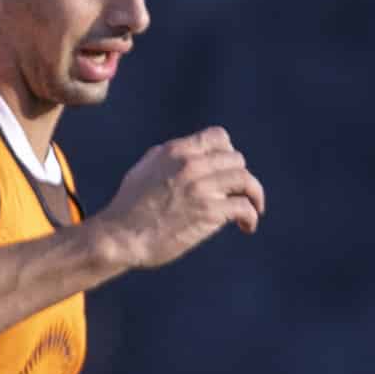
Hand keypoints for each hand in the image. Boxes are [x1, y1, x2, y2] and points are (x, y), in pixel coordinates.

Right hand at [97, 127, 264, 270]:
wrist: (120, 237)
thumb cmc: (128, 208)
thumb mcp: (145, 170)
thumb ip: (169, 159)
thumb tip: (190, 155)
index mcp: (176, 151)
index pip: (218, 137)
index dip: (229, 153)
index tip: (228, 170)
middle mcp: (191, 164)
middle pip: (237, 160)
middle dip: (241, 177)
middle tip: (240, 195)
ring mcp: (201, 187)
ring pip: (246, 180)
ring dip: (255, 196)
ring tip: (254, 210)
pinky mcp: (209, 212)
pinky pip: (244, 207)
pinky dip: (251, 217)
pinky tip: (246, 226)